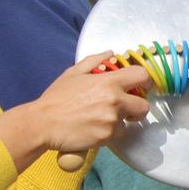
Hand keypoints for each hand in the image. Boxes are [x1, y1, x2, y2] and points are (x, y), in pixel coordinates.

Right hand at [35, 54, 152, 153]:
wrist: (43, 123)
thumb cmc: (57, 98)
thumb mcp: (73, 73)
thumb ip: (95, 61)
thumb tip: (110, 53)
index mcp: (109, 82)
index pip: (142, 76)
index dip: (145, 81)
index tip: (141, 86)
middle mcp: (115, 101)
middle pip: (144, 105)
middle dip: (138, 107)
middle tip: (127, 107)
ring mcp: (112, 120)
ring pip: (129, 122)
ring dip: (120, 121)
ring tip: (102, 118)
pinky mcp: (107, 137)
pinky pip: (117, 134)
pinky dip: (109, 132)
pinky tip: (95, 127)